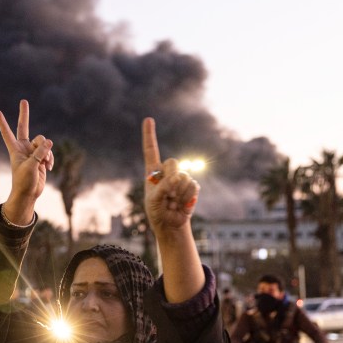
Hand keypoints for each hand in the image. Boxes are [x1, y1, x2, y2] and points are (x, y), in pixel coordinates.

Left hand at [0, 99, 53, 225]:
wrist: (29, 194)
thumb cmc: (24, 182)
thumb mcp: (31, 166)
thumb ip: (40, 153)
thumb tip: (49, 141)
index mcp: (15, 149)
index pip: (7, 132)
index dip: (2, 121)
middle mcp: (23, 148)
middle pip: (24, 127)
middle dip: (24, 114)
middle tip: (24, 101)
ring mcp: (33, 152)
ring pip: (43, 142)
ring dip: (46, 152)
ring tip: (44, 164)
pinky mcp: (41, 158)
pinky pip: (49, 151)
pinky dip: (50, 158)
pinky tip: (49, 167)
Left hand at [142, 118, 198, 235]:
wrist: (170, 224)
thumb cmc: (157, 212)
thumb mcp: (154, 200)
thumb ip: (163, 188)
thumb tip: (177, 178)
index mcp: (152, 171)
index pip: (150, 150)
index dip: (149, 135)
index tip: (148, 119)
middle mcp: (167, 171)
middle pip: (173, 162)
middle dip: (171, 178)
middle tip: (168, 194)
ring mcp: (180, 178)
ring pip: (184, 176)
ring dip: (179, 193)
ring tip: (173, 202)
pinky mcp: (191, 186)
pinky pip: (193, 186)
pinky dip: (187, 197)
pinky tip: (182, 204)